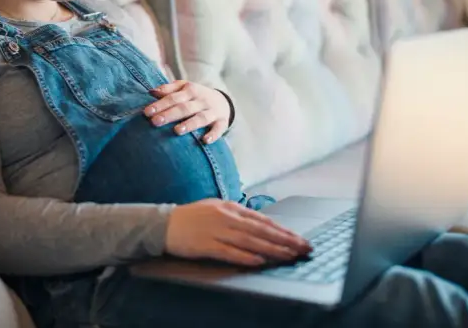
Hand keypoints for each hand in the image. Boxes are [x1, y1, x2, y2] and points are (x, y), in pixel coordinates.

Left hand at [144, 80, 230, 143]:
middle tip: (155, 122)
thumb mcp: (184, 87)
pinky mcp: (222, 122)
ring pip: (201, 118)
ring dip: (190, 124)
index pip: (173, 97)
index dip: (160, 104)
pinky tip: (205, 141)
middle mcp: (202, 100)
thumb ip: (168, 89)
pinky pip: (219, 128)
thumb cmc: (196, 96)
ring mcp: (212, 111)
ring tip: (177, 131)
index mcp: (191, 90)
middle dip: (170, 115)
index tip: (146, 112)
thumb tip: (151, 92)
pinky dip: (213, 134)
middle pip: (184, 108)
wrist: (223, 101)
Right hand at [165, 199, 312, 265]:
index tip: (299, 239)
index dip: (283, 230)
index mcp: (231, 208)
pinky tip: (260, 260)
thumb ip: (238, 215)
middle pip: (261, 230)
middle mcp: (227, 218)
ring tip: (289, 255)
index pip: (263, 220)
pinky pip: (230, 252)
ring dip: (272, 249)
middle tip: (303, 248)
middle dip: (285, 240)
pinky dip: (246, 256)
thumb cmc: (193, 217)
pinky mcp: (206, 245)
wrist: (165, 223)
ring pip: (250, 241)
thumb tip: (261, 223)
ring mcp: (217, 231)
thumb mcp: (217, 208)